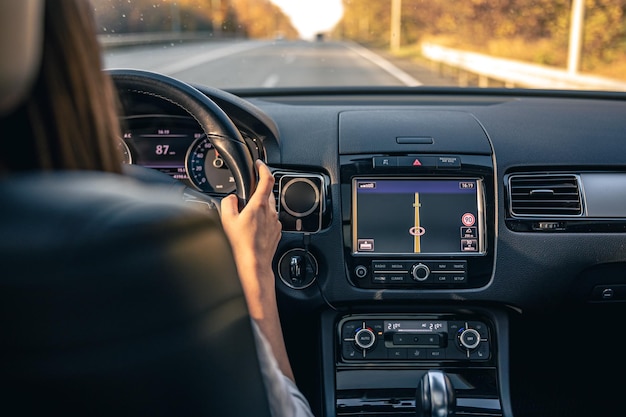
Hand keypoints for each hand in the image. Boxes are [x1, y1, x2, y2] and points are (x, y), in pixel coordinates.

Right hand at [220, 160, 281, 318]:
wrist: (254, 264)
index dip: (263, 168)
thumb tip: (232, 198)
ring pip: (269, 208)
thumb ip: (228, 202)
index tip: (259, 164)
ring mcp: (275, 222)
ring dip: (260, 207)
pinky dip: (262, 220)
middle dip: (258, 191)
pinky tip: (253, 230)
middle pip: (267, 193)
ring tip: (247, 217)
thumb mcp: (227, 220)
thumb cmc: (242, 245)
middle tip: (247, 195)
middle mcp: (270, 212)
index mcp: (259, 205)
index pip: (267, 179)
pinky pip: (270, 220)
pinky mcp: (276, 232)